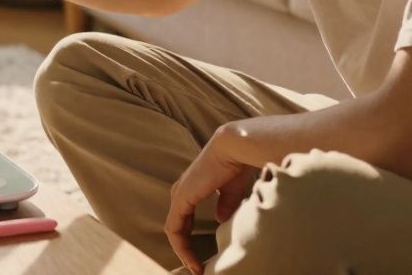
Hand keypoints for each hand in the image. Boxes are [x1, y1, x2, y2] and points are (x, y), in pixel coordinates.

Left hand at [165, 126, 257, 274]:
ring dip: (183, 251)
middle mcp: (182, 190)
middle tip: (198, 268)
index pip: (184, 219)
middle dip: (186, 249)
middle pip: (178, 226)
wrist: (235, 148)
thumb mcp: (232, 191)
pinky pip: (174, 229)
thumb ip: (226, 204)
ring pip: (174, 230)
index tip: (203, 259)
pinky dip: (181, 247)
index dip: (191, 240)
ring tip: (196, 269)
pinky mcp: (181, 198)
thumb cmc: (236, 164)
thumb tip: (221, 219)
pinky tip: (192, 261)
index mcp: (192, 188)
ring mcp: (179, 194)